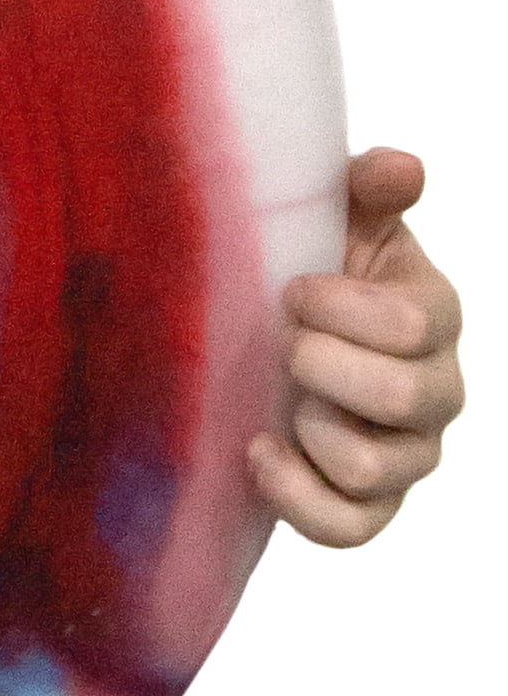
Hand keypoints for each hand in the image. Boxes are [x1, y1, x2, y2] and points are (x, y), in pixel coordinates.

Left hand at [248, 148, 464, 548]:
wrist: (277, 339)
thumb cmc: (316, 273)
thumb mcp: (340, 219)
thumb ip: (370, 188)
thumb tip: (400, 168)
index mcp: (434, 317)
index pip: (411, 326)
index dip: (341, 308)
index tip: (292, 288)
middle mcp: (436, 392)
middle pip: (401, 398)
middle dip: (324, 366)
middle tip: (284, 343)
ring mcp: (408, 457)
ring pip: (372, 468)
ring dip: (313, 430)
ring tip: (282, 400)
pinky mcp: (370, 508)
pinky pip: (349, 528)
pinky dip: (296, 495)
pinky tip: (259, 451)